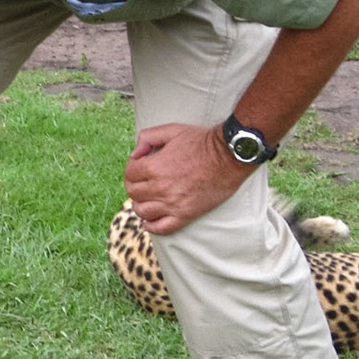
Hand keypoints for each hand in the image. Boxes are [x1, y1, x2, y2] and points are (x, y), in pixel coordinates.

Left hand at [124, 122, 252, 234]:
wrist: (229, 157)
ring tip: (147, 198)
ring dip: (140, 204)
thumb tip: (135, 153)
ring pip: (142, 211)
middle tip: (142, 182)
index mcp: (154, 167)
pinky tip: (150, 219)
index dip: (132, 168)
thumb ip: (148, 137)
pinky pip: (161, 227)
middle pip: (133, 193)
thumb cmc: (202, 141)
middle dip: (134, 185)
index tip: (139, 166)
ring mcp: (172, 204)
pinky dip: (151, 225)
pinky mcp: (186, 215)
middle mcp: (160, 188)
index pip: (129, 174)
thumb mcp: (172, 130)